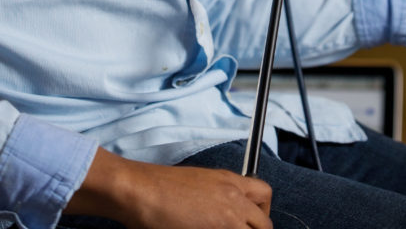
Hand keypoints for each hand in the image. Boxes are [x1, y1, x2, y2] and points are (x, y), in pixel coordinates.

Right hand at [65, 146, 271, 228]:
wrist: (141, 190)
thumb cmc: (160, 186)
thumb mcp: (199, 183)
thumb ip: (220, 196)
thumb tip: (226, 214)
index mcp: (229, 181)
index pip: (264, 196)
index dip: (260, 215)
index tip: (251, 224)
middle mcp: (232, 197)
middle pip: (264, 223)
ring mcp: (224, 218)